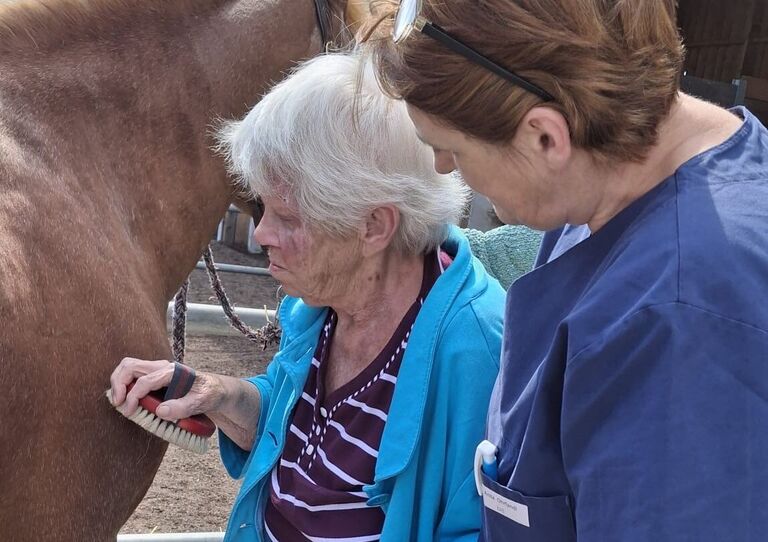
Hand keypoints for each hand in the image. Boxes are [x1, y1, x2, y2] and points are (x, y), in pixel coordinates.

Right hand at [108, 357, 223, 421]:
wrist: (214, 388)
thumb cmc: (209, 394)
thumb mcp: (202, 402)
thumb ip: (183, 407)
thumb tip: (161, 411)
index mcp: (172, 372)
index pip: (145, 381)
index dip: (134, 397)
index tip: (130, 411)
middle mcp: (161, 367)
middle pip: (129, 366)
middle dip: (118, 384)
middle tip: (118, 403)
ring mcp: (156, 370)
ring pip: (128, 367)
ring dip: (118, 383)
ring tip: (119, 401)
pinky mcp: (153, 375)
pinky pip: (132, 374)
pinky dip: (123, 384)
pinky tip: (125, 399)